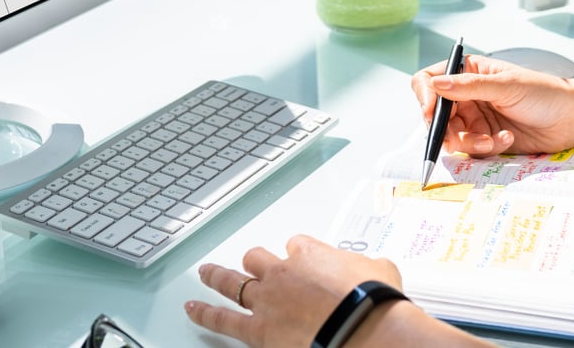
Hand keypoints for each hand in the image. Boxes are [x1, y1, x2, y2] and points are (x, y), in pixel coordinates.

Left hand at [184, 234, 401, 347]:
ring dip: (217, 277)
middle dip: (255, 260)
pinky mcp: (259, 329)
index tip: (301, 260)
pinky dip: (205, 313)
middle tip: (252, 262)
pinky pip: (224, 318)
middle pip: (258, 257)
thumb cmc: (373, 301)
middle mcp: (283, 272)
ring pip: (234, 282)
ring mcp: (267, 299)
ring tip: (206, 273)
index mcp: (311, 253)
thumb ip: (370, 267)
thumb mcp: (381, 272)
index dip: (298, 253)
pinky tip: (192, 309)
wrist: (363, 329)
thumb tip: (378, 270)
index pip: (296, 245)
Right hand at [411, 54, 573, 155]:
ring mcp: (473, 117)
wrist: (572, 119)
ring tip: (490, 140)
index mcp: (467, 72)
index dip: (425, 96)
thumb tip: (436, 84)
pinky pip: (469, 148)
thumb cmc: (544, 93)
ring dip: (467, 141)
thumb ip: (468, 86)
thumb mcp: (505, 85)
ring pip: (449, 135)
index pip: (429, 81)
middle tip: (456, 138)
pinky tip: (505, 139)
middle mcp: (465, 95)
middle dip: (444, 128)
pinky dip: (484, 147)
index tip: (430, 112)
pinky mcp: (482, 137)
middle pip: (434, 113)